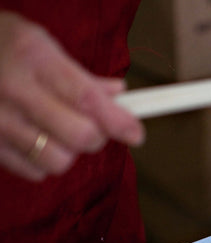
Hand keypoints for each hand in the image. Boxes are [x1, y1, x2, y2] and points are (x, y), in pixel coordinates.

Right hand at [0, 11, 144, 180]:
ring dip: (67, 152)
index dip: (119, 122)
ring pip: (57, 161)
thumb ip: (80, 75)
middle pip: (80, 137)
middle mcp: (13, 91)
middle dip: (95, 136)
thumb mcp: (38, 43)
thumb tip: (118, 95)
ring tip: (55, 133)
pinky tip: (33, 140)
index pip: (89, 100)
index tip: (135, 133)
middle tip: (90, 127)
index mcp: (33, 58)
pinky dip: (41, 162)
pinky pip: (32, 171)